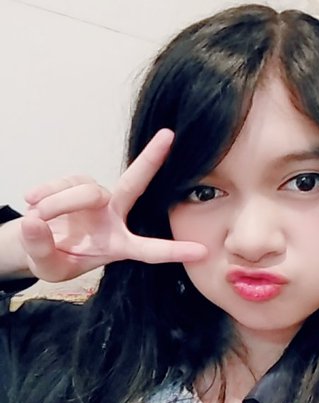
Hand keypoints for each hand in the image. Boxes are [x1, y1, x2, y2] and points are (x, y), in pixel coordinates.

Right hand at [20, 129, 205, 281]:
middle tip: (168, 135)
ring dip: (58, 204)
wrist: (38, 242)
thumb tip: (34, 224)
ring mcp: (98, 197)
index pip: (150, 250)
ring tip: (39, 218)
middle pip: (134, 185)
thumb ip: (42, 250)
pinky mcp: (79, 183)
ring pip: (85, 191)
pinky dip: (45, 193)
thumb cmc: (55, 259)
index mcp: (119, 245)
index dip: (174, 251)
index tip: (201, 251)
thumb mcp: (47, 267)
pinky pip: (63, 183)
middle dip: (151, 160)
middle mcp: (115, 216)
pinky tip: (32, 202)